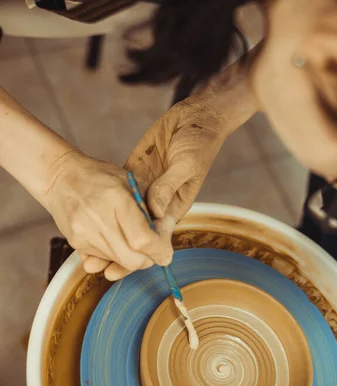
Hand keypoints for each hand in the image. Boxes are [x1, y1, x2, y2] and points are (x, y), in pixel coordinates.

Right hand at [45, 150, 172, 279]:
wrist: (60, 177)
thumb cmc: (101, 176)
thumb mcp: (132, 182)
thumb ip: (150, 209)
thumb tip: (164, 241)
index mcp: (116, 199)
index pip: (142, 239)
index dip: (158, 250)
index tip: (165, 253)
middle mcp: (97, 218)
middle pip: (131, 259)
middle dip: (148, 260)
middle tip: (153, 251)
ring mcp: (83, 233)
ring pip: (118, 262)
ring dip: (131, 258)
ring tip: (133, 241)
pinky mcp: (75, 242)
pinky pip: (102, 259)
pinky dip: (114, 255)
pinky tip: (115, 239)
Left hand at [85, 97, 228, 278]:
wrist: (195, 117)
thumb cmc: (199, 142)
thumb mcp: (187, 164)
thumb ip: (169, 186)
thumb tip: (154, 211)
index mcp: (175, 205)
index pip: (157, 237)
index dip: (141, 254)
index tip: (125, 267)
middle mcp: (159, 202)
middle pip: (137, 234)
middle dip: (121, 253)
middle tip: (101, 268)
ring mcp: (145, 189)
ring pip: (124, 220)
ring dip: (110, 237)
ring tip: (89, 256)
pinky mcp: (133, 176)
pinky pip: (118, 198)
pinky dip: (104, 213)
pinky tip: (89, 225)